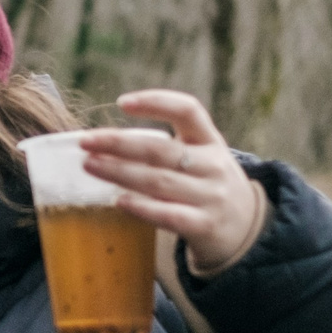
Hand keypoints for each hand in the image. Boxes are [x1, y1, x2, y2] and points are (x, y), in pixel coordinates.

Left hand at [78, 90, 264, 272]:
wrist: (245, 230)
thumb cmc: (207, 187)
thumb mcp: (201, 158)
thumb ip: (166, 148)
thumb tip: (105, 142)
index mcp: (211, 141)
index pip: (188, 110)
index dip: (155, 102)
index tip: (121, 103)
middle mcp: (213, 165)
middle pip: (161, 149)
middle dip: (119, 143)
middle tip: (86, 142)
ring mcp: (211, 196)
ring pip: (158, 181)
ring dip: (119, 172)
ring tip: (90, 166)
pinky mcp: (204, 226)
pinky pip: (168, 214)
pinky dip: (141, 207)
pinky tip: (118, 201)